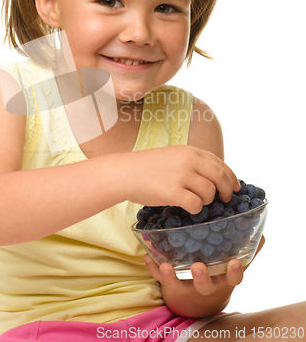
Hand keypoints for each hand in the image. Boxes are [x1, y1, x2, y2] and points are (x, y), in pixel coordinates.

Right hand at [123, 145, 238, 213]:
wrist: (124, 172)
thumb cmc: (146, 167)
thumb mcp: (172, 156)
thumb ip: (191, 162)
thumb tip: (213, 178)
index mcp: (189, 151)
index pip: (219, 162)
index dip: (231, 176)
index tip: (235, 186)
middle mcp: (188, 160)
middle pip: (220, 176)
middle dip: (227, 190)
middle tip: (225, 199)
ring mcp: (181, 176)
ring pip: (209, 192)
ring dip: (207, 201)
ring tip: (196, 202)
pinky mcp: (173, 192)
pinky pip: (196, 205)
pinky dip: (196, 209)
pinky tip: (188, 208)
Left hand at [143, 235, 264, 316]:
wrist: (198, 298)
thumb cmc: (219, 271)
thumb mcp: (233, 262)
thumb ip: (247, 249)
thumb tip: (259, 231)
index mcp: (223, 278)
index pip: (232, 277)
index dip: (234, 272)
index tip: (235, 263)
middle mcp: (206, 284)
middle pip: (205, 285)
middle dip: (202, 277)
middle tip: (198, 267)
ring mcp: (187, 285)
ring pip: (179, 285)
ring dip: (171, 277)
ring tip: (166, 266)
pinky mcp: (171, 283)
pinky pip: (159, 278)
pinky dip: (153, 268)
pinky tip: (146, 256)